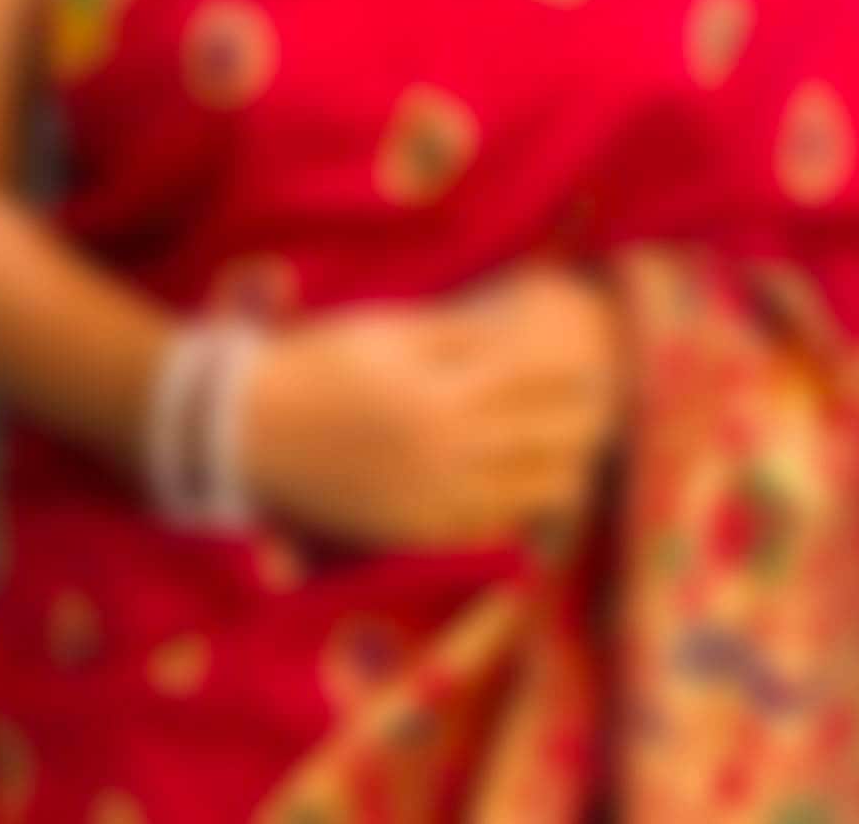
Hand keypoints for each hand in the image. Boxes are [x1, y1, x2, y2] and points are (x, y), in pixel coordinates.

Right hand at [236, 260, 627, 550]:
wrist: (247, 430)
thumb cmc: (321, 363)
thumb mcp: (391, 331)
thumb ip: (460, 335)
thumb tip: (522, 326)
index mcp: (441, 393)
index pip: (533, 386)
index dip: (573, 378)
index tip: (603, 363)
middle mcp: (444, 452)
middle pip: (541, 442)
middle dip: (584, 426)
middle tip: (610, 409)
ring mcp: (429, 499)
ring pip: (525, 493)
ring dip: (564, 471)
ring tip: (585, 452)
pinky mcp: (412, 532)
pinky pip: (486, 526)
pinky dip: (519, 510)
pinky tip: (536, 494)